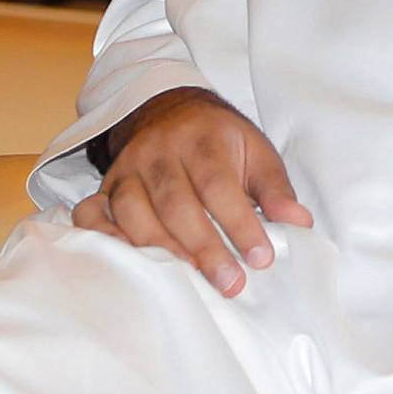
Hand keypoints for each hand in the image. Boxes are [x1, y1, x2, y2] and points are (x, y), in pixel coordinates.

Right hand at [71, 87, 312, 297]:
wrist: (169, 109)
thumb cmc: (220, 140)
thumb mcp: (255, 150)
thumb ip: (275, 188)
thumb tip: (300, 224)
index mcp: (203, 138)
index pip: (219, 184)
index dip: (240, 223)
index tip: (262, 258)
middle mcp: (159, 152)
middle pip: (177, 203)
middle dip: (204, 247)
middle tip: (230, 283)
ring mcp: (127, 170)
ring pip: (134, 213)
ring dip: (160, 251)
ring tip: (187, 283)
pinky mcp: (104, 187)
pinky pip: (92, 215)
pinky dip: (103, 240)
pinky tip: (127, 265)